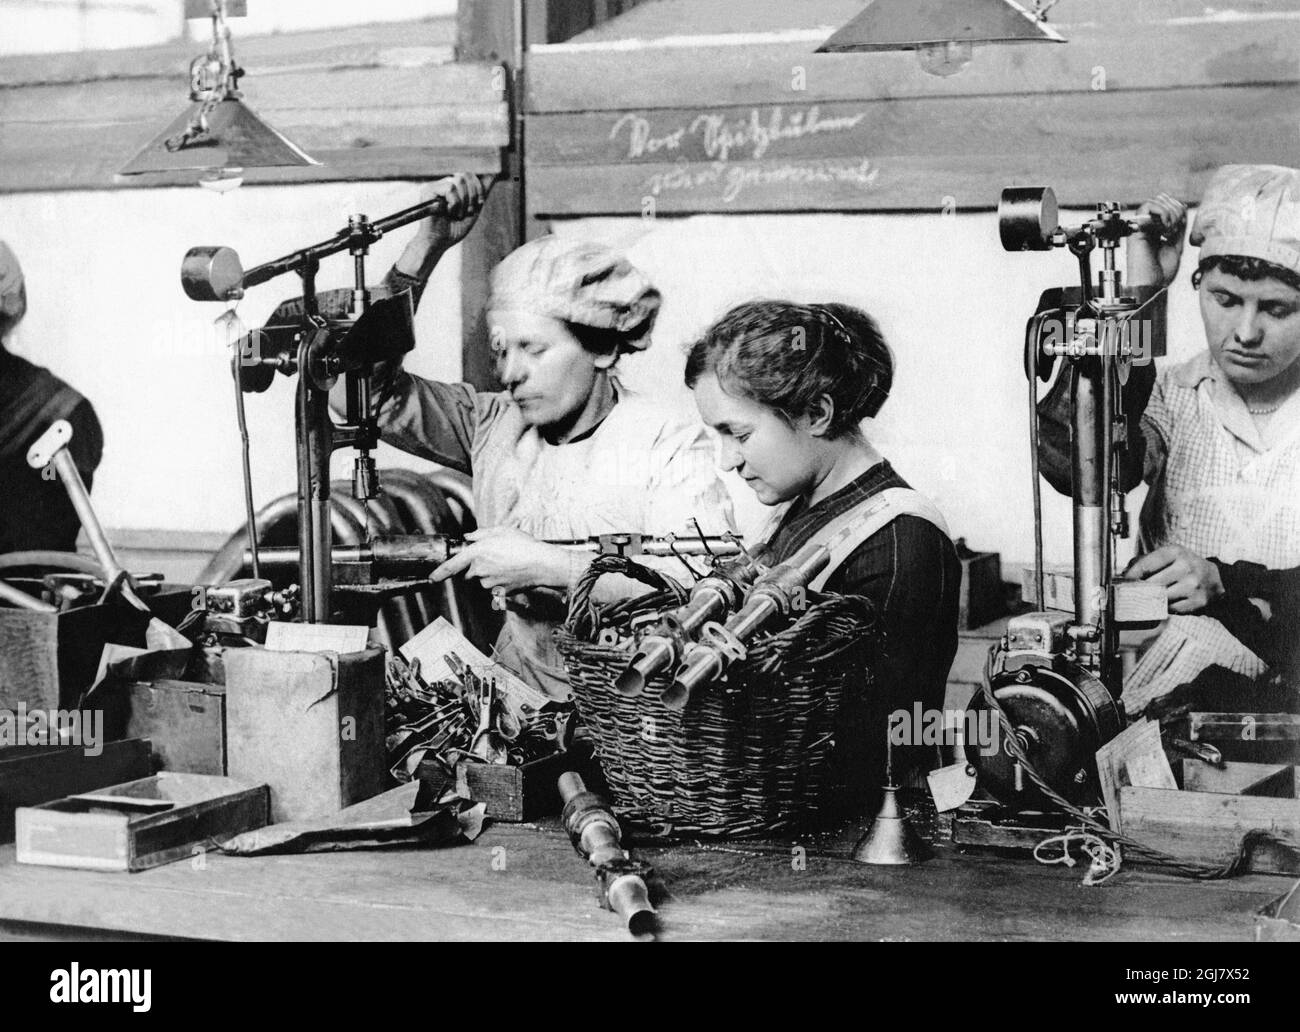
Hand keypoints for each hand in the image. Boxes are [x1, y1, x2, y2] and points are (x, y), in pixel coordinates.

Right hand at [395, 172, 487, 277]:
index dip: (479, 186)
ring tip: (458, 215)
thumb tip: (493, 176)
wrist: (438, 243)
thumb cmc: (453, 230)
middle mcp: (443, 184)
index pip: (469, 174)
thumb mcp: (472, 210)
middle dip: (472, 194)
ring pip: (458, 180)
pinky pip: (450, 187)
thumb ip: (480, 194)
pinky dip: (455, 202)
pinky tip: (449, 212)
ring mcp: (435, 186)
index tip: (480, 202)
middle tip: (468, 211)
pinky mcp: (428, 190)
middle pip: (465, 175)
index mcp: (453, 188)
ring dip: (463, 201)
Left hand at [429, 526, 570, 593]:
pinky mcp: (499, 592)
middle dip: (476, 566)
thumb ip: (481, 533)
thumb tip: (469, 537)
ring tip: (507, 563)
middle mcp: (480, 570)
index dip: (440, 573)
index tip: (432, 578)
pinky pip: (494, 587)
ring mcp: (490, 583)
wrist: (541, 564)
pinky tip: (512, 572)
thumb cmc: (524, 546)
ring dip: (489, 573)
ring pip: (482, 580)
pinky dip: (500, 581)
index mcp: (477, 553)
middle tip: (494, 556)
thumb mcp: (501, 531)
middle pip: (469, 572)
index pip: (452, 565)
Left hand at [1124, 545, 1223, 613]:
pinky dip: (1165, 607)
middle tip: (1132, 592)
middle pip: (1152, 582)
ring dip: (1152, 599)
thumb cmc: (1182, 566)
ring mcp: (1193, 584)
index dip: (1132, 575)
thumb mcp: (1167, 556)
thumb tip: (1124, 573)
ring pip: (1161, 596)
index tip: (1124, 581)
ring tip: (1148, 597)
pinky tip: (1165, 602)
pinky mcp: (1197, 600)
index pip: (1147, 564)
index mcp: (1175, 552)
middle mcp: (1185, 566)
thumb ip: (1144, 561)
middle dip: (1140, 589)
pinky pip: (1172, 608)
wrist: (1213, 578)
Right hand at [1132, 192, 1187, 286]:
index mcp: (1156, 230)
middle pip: (1163, 199)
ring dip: (1170, 213)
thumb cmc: (1161, 272)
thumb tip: (1182, 206)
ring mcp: (1142, 226)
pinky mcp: (1136, 227)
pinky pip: (1148, 206)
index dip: (1179, 210)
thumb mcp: (1176, 244)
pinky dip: (1162, 213)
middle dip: (1176, 210)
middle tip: (1175, 230)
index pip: (1169, 205)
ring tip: (1169, 231)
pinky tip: (1164, 229)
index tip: (1179, 229)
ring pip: (1157, 200)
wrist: (1152, 285)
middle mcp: (1147, 226)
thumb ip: (1179, 226)